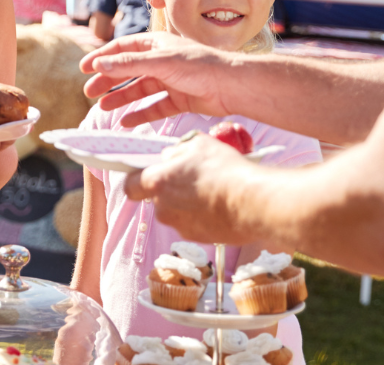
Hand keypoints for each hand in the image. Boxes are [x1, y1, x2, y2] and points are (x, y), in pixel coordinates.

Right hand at [80, 33, 238, 126]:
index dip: (102, 57)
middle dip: (108, 80)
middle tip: (90, 92)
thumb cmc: (199, 65)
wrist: (231, 86)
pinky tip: (125, 121)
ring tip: (103, 107)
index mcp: (156, 45)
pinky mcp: (179, 100)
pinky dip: (140, 114)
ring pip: (139, 89)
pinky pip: (154, 107)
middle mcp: (161, 61)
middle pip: (127, 70)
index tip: (84, 68)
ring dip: (121, 97)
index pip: (122, 48)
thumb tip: (98, 64)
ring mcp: (170, 81)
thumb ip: (128, 64)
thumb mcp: (159, 62)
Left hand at [123, 133, 254, 244]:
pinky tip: (219, 205)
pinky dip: (202, 216)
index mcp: (156, 183)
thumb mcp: (198, 144)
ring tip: (211, 191)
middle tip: (192, 178)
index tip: (146, 175)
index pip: (129, 186)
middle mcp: (162, 208)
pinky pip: (193, 224)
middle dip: (171, 190)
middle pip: (157, 198)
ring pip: (176, 212)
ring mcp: (179, 226)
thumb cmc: (225, 170)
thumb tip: (169, 158)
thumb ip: (176, 151)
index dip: (136, 180)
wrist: (253, 202)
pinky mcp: (197, 238)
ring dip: (187, 203)